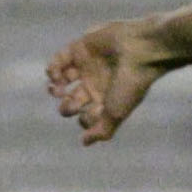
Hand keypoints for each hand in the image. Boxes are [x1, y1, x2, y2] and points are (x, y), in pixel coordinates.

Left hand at [46, 20, 170, 144]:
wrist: (139, 52)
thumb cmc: (129, 85)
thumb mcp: (116, 114)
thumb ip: (101, 131)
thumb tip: (84, 142)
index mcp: (106, 102)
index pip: (86, 117)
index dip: (84, 120)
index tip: (93, 114)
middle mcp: (96, 85)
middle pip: (72, 102)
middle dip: (66, 107)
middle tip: (70, 102)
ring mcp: (87, 67)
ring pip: (62, 80)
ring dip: (54, 89)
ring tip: (55, 90)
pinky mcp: (80, 49)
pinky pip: (59, 60)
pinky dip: (52, 69)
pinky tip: (55, 75)